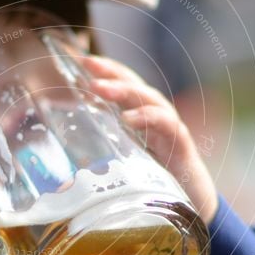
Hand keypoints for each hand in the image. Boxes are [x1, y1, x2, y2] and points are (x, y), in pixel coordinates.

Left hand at [80, 54, 218, 224]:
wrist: (191, 196)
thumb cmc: (153, 175)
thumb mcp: (123, 157)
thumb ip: (102, 149)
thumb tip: (62, 156)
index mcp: (139, 112)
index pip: (121, 82)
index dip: (103, 68)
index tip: (78, 58)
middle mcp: (154, 112)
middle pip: (132, 83)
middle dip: (110, 71)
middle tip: (88, 65)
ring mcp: (168, 124)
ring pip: (147, 98)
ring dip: (123, 90)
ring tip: (99, 88)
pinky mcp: (180, 141)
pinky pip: (165, 124)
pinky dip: (147, 118)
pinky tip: (128, 119)